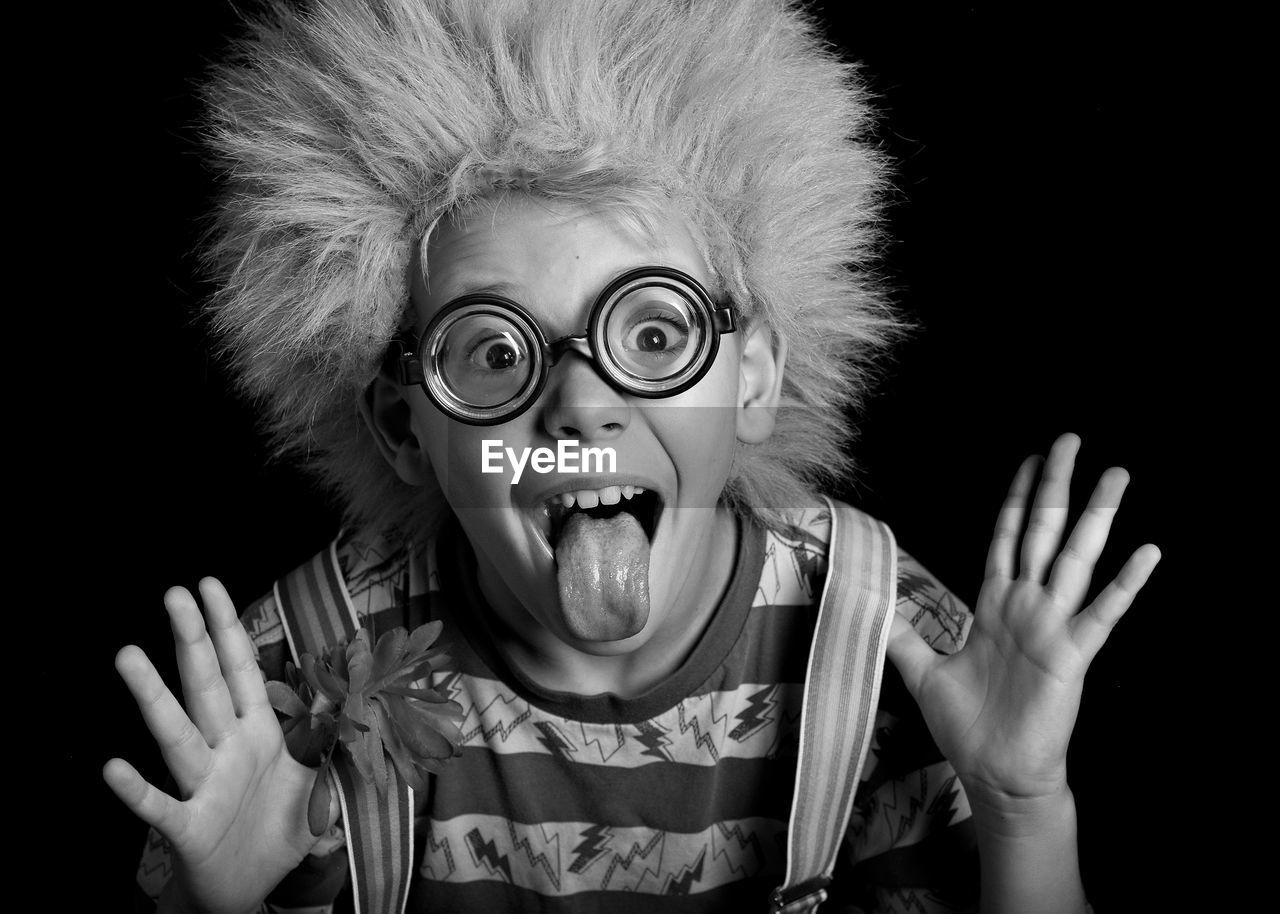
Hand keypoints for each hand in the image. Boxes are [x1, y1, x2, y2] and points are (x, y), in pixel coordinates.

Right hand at [104, 579, 338, 913]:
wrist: (248, 892)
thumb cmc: (276, 831)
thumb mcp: (317, 785)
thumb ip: (332, 743)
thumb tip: (354, 701)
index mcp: (259, 734)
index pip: (242, 670)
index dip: (228, 628)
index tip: (210, 585)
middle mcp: (227, 750)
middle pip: (207, 687)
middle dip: (193, 640)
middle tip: (173, 594)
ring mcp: (205, 786)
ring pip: (178, 735)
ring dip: (153, 698)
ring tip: (128, 655)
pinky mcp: (190, 828)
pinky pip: (161, 807)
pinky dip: (138, 791)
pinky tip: (112, 768)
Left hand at [886, 434, 1159, 811]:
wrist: (995, 773)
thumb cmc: (967, 724)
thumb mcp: (922, 671)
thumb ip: (901, 634)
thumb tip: (870, 604)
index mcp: (995, 604)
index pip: (1006, 537)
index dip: (1016, 498)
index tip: (1031, 460)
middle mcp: (1027, 606)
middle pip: (1042, 531)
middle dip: (1055, 486)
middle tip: (1071, 439)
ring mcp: (1052, 626)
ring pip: (1075, 559)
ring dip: (1097, 516)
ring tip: (1118, 475)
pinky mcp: (1071, 655)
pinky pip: (1102, 614)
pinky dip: (1125, 584)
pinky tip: (1148, 551)